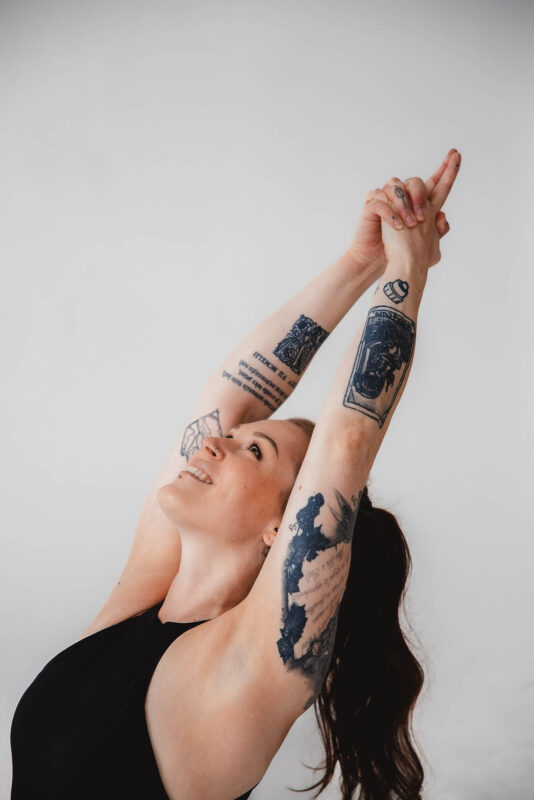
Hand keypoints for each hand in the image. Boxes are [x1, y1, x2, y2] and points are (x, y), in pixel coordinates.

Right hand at [346, 148, 460, 277]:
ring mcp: (387, 200)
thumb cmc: (399, 252)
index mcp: (419, 204)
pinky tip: (397, 227)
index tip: (456, 153)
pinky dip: (390, 213)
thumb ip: (438, 232)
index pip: (435, 182)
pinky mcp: (372, 206)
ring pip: (396, 186)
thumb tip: (443, 217)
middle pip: (415, 181)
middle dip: (420, 196)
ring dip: (405, 206)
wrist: (377, 260)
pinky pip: (380, 200)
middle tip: (423, 218)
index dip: (446, 169)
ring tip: (408, 226)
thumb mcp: (427, 246)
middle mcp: (403, 198)